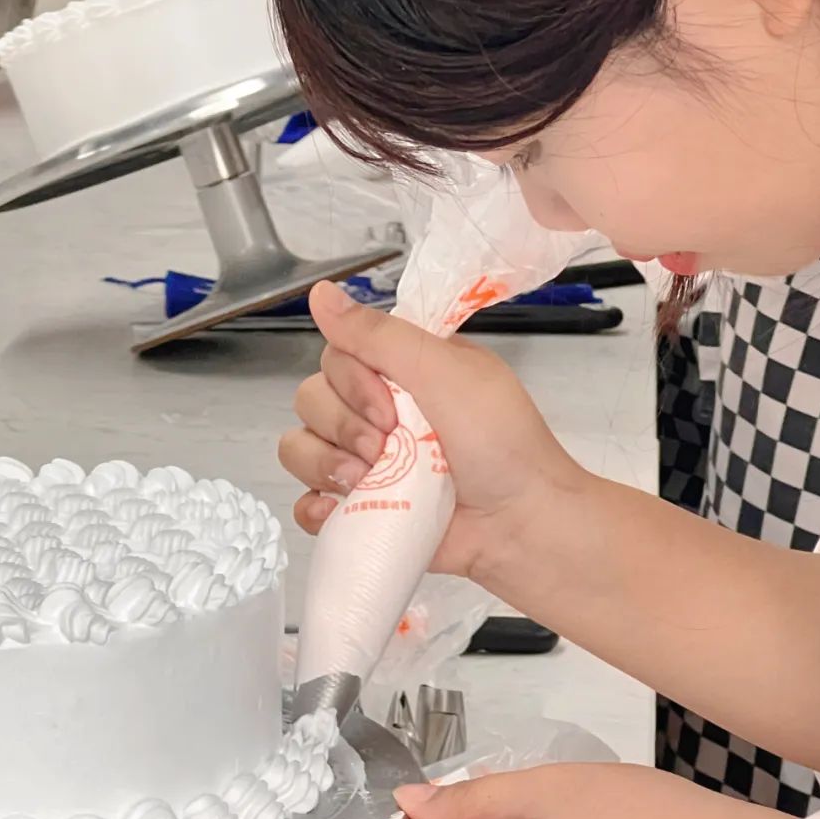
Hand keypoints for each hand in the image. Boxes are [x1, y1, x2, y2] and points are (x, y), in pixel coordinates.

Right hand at [279, 282, 582, 576]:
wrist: (519, 524)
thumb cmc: (501, 443)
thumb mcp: (446, 372)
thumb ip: (380, 336)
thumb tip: (320, 294)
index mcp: (400, 372)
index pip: (335, 356)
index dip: (351, 381)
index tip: (390, 407)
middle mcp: (377, 413)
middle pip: (311, 400)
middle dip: (344, 426)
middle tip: (387, 448)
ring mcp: (365, 464)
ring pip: (299, 448)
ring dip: (325, 465)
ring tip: (368, 483)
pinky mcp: (359, 510)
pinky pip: (306, 503)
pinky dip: (315, 507)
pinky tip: (341, 509)